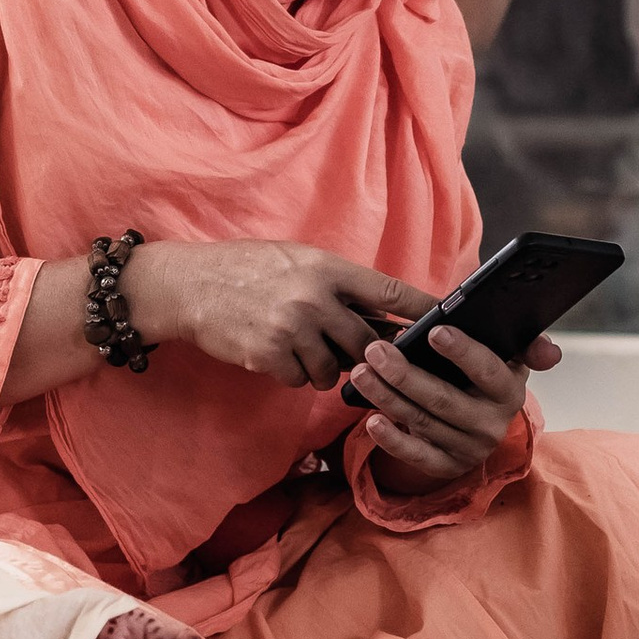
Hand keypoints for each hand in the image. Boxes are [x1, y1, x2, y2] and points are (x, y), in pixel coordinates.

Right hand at [124, 241, 426, 388]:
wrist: (190, 286)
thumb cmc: (247, 268)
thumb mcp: (297, 259)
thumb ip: (336, 283)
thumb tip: (380, 311)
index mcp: (326, 268)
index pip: (388, 290)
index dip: (422, 307)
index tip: (448, 317)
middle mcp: (313, 298)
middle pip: (367, 342)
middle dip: (364, 353)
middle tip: (352, 350)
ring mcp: (292, 329)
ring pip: (334, 368)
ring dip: (323, 365)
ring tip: (299, 344)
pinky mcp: (270, 356)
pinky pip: (301, 379)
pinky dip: (293, 372)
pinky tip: (275, 353)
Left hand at [350, 322, 557, 496]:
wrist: (482, 425)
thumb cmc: (484, 380)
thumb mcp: (508, 361)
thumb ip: (527, 347)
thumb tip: (552, 352)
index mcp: (508, 391)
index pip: (489, 371)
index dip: (463, 351)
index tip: (433, 330)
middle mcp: (492, 424)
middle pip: (444, 398)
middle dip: (405, 373)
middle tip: (375, 350)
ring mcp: (469, 449)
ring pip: (423, 421)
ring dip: (388, 396)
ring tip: (361, 372)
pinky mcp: (447, 467)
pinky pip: (416, 456)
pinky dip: (392, 439)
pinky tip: (371, 418)